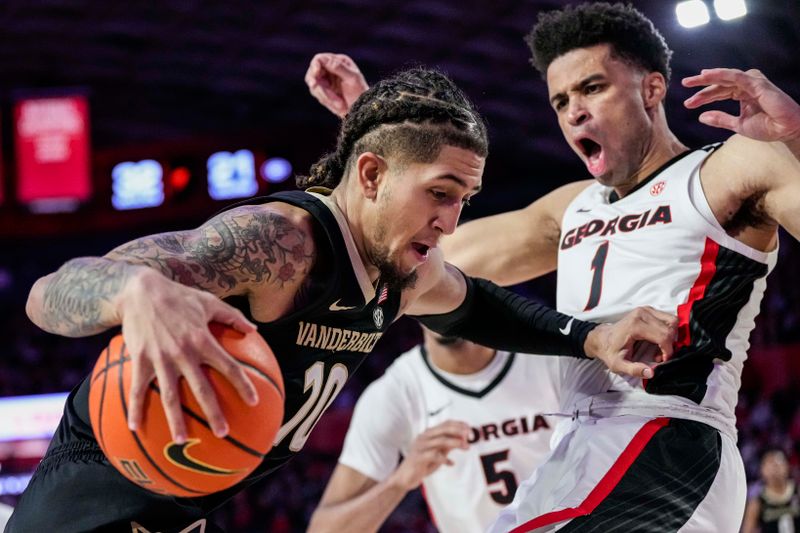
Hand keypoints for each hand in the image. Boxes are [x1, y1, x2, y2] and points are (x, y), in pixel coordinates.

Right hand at [120, 269, 258, 442]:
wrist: (140, 290)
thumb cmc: (179, 296)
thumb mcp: (209, 301)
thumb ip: (233, 317)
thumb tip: (254, 330)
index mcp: (203, 340)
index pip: (229, 366)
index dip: (243, 385)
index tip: (254, 402)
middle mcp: (184, 352)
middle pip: (202, 389)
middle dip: (213, 413)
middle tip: (223, 433)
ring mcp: (160, 359)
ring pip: (170, 396)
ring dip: (175, 421)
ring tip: (181, 441)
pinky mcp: (140, 360)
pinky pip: (137, 390)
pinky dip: (135, 409)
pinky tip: (135, 428)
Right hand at [305, 53, 367, 117]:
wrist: (362, 110)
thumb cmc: (360, 93)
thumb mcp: (352, 78)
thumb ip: (338, 67)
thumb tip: (324, 59)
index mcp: (339, 62)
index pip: (320, 59)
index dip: (315, 66)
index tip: (316, 73)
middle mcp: (331, 69)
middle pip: (313, 73)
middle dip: (320, 87)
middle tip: (325, 97)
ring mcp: (326, 80)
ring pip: (314, 86)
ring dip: (325, 96)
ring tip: (339, 105)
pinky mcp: (323, 91)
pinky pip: (317, 95)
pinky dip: (326, 101)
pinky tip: (338, 106)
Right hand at [389, 421, 469, 490]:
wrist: (405, 477)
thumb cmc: (422, 464)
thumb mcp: (438, 453)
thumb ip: (447, 446)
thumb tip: (462, 440)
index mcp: (428, 434)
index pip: (445, 424)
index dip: (458, 424)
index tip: (469, 428)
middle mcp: (424, 437)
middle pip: (443, 429)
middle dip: (458, 431)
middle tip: (470, 436)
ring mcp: (420, 446)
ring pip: (440, 440)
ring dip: (455, 443)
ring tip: (466, 447)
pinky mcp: (418, 457)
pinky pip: (433, 455)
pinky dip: (444, 459)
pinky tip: (451, 463)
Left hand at [584, 306, 676, 378]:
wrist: (603, 339)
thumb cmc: (610, 351)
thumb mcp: (618, 365)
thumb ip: (634, 370)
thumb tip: (651, 372)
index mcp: (635, 325)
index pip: (664, 336)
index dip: (668, 351)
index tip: (661, 360)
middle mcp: (642, 314)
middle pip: (671, 328)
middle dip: (670, 344)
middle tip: (659, 356)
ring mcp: (646, 310)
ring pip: (672, 321)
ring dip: (671, 337)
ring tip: (659, 348)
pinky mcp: (649, 310)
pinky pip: (667, 319)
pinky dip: (668, 330)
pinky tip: (658, 341)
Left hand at [683, 68, 799, 141]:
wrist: (785, 130)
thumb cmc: (767, 127)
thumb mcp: (737, 125)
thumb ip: (720, 119)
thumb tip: (701, 117)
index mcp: (741, 94)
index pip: (718, 93)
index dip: (703, 97)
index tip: (688, 103)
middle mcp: (746, 86)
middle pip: (719, 84)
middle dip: (701, 85)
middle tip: (684, 84)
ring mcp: (752, 83)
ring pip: (726, 77)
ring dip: (708, 78)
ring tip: (691, 81)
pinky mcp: (757, 83)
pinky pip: (736, 76)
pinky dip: (721, 74)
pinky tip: (707, 74)